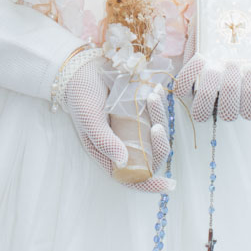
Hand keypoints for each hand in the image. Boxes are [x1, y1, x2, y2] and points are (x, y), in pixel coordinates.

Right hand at [63, 59, 174, 193]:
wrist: (82, 66)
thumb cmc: (81, 95)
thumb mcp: (89, 119)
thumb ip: (104, 140)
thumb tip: (123, 161)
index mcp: (108, 153)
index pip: (131, 177)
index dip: (150, 184)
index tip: (169, 185)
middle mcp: (123, 142)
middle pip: (151, 155)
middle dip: (159, 144)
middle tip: (157, 126)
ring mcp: (133, 125)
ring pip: (157, 132)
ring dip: (159, 117)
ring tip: (152, 96)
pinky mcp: (139, 108)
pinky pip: (156, 112)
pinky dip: (159, 104)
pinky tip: (155, 89)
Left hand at [173, 17, 250, 121]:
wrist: (237, 24)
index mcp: (248, 102)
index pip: (250, 112)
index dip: (250, 94)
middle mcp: (226, 102)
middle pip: (226, 114)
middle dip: (230, 90)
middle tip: (234, 64)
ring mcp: (205, 94)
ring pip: (200, 111)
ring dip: (208, 91)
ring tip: (216, 67)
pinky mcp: (189, 80)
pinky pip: (182, 88)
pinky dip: (189, 75)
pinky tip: (202, 58)